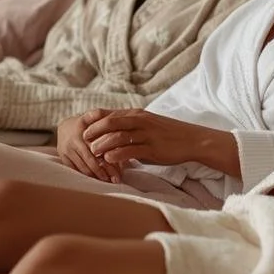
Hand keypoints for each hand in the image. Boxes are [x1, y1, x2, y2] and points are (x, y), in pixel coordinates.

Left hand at [58, 109, 230, 182]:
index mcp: (137, 114)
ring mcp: (147, 134)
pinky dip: (117, 154)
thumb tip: (110, 134)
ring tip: (92, 152)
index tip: (82, 127)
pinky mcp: (152, 148)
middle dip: (94, 131)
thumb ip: (130, 128)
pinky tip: (108, 159)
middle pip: (110, 122)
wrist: (192, 140)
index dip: (93, 120)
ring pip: (118, 136)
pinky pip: (130, 150)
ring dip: (102, 144)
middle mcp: (140, 121)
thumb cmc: (167, 135)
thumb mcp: (147, 126)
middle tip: (82, 139)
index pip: (109, 113)